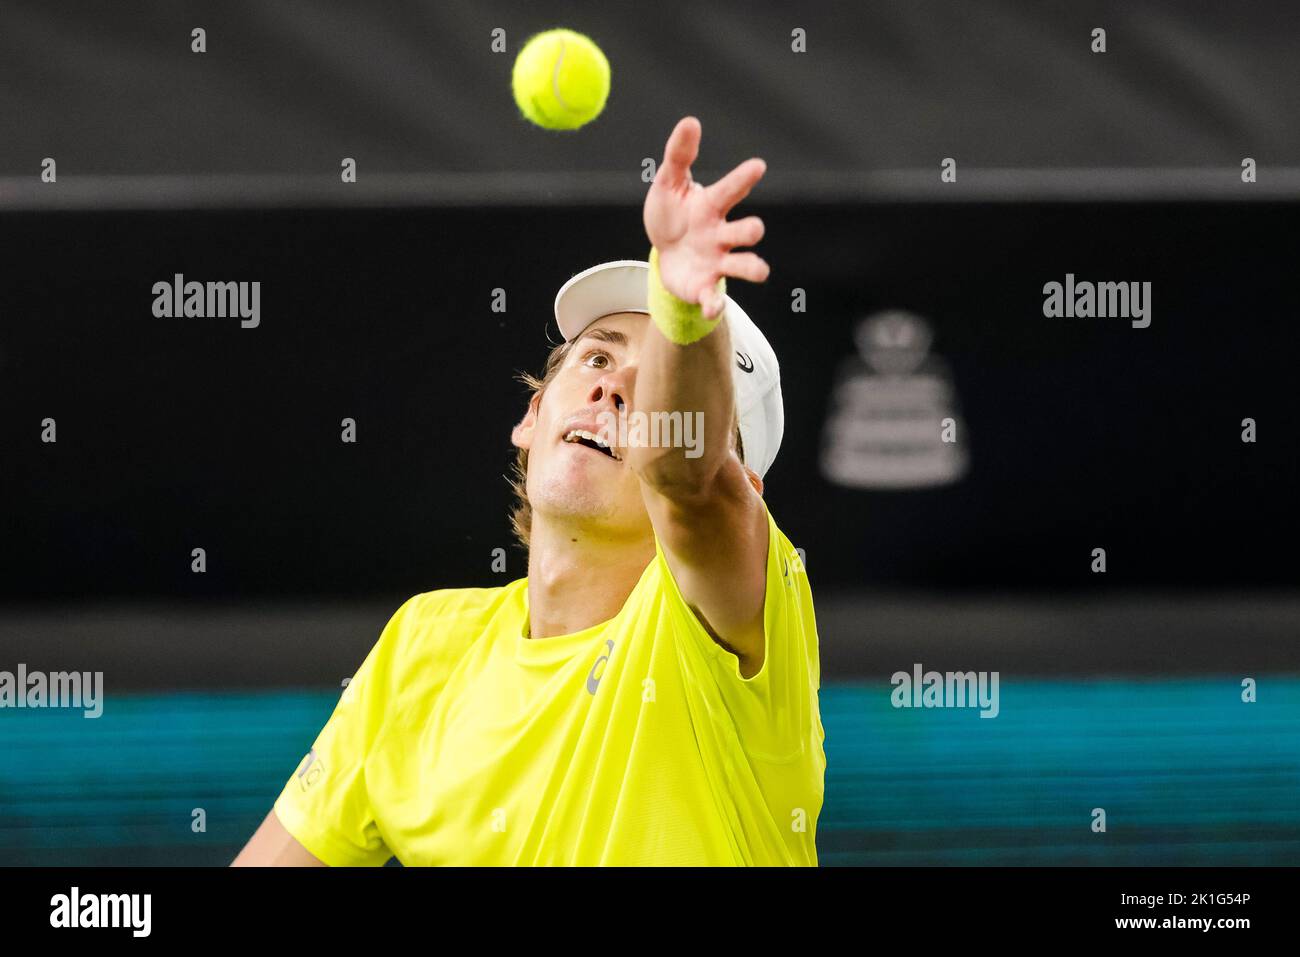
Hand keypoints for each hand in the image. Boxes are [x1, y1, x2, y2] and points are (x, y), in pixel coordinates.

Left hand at [643, 116, 769, 318]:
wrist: (664, 254)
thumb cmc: (672, 214)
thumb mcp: (668, 183)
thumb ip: (679, 155)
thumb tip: (691, 121)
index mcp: (712, 207)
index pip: (731, 190)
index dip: (743, 179)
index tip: (758, 165)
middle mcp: (722, 234)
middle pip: (745, 232)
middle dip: (751, 230)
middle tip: (753, 228)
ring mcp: (717, 262)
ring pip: (742, 265)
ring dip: (751, 267)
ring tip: (759, 269)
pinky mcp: (705, 286)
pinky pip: (714, 298)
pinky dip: (714, 304)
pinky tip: (712, 308)